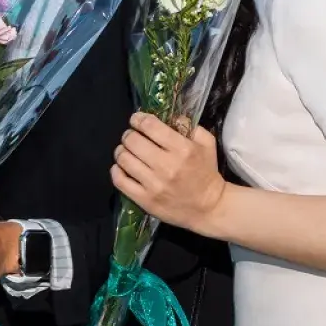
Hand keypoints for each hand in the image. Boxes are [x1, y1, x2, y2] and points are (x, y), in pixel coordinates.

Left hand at [112, 113, 228, 233]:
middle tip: (131, 136)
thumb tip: (169, 117)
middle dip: (129, 134)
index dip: (139, 119)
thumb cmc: (206, 172)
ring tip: (126, 151)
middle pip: (132, 141)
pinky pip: (120, 181)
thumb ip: (189, 126)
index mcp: (182, 149)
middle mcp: (166, 166)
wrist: (208, 208)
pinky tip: (122, 167)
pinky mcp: (145, 200)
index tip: (137, 119)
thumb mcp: (207, 143)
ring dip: (121, 151)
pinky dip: (116, 170)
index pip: (150, 126)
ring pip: (123, 159)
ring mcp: (154, 184)